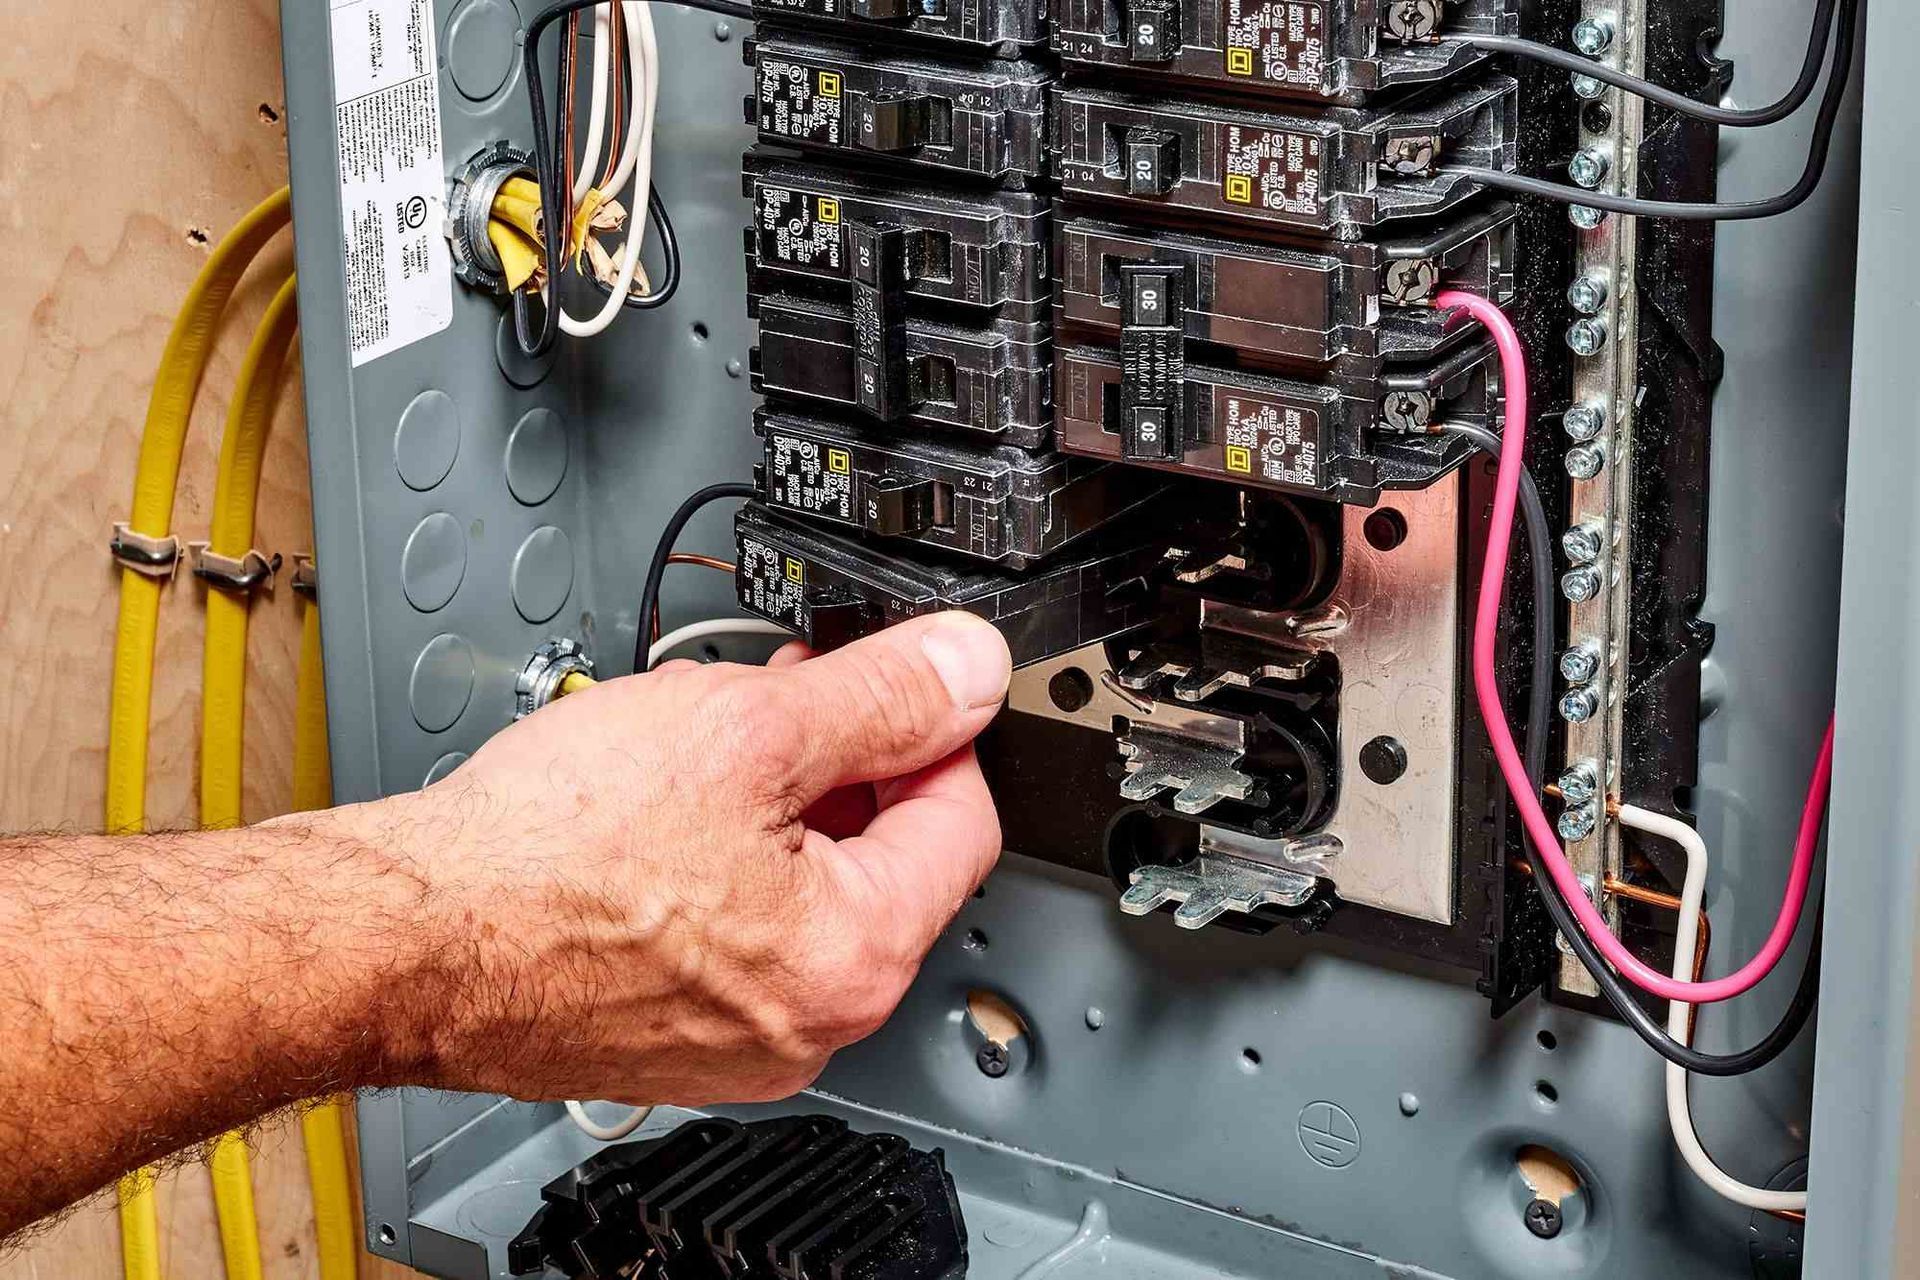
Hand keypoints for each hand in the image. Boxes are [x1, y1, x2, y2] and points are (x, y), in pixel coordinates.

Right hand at [374, 611, 1010, 1105]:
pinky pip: (743, 938)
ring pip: (809, 897)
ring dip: (784, 811)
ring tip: (709, 747)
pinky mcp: (677, 1039)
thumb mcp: (744, 729)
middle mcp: (810, 1026)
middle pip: (887, 863)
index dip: (934, 730)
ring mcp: (740, 1044)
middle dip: (847, 766)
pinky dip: (727, 869)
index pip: (963, 822)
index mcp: (853, 960)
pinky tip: (666, 819)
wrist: (408, 940)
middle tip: (791, 700)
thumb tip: (965, 671)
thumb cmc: (543, 857)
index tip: (901, 686)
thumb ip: (881, 697)